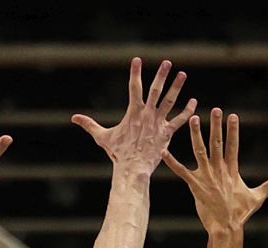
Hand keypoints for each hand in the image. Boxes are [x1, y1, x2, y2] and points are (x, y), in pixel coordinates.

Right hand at [72, 58, 195, 176]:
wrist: (132, 168)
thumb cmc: (117, 153)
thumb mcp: (102, 137)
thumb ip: (89, 124)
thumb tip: (73, 118)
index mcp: (133, 112)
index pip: (134, 87)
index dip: (135, 72)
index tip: (137, 59)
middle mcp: (147, 114)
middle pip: (155, 90)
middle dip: (161, 75)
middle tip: (167, 62)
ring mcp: (158, 123)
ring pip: (169, 101)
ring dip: (176, 87)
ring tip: (183, 74)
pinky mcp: (167, 133)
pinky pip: (179, 120)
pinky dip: (187, 111)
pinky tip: (194, 102)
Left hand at [164, 108, 267, 234]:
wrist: (225, 227)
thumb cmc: (240, 213)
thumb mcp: (256, 198)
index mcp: (232, 171)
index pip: (233, 146)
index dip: (233, 130)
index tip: (233, 116)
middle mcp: (219, 170)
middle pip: (217, 143)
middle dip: (216, 126)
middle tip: (215, 109)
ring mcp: (206, 177)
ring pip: (199, 151)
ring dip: (196, 135)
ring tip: (193, 119)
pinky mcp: (194, 185)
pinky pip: (181, 171)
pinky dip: (171, 161)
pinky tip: (163, 151)